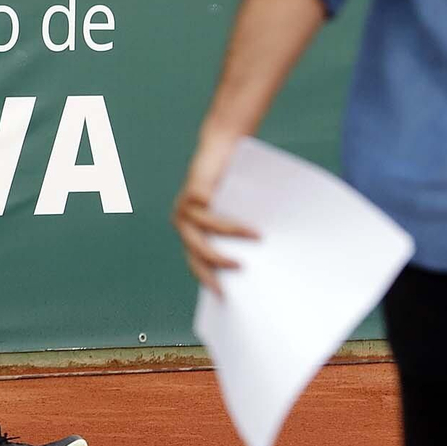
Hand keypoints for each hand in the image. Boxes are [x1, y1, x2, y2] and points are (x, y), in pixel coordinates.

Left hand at [171, 126, 258, 296]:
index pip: (197, 263)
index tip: (225, 298)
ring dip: (234, 235)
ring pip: (207, 230)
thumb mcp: (235, 215)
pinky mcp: (193, 190)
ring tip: (259, 237)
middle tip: (241, 269)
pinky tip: (250, 223)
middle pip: (198, 251)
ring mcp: (186, 206)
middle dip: (219, 263)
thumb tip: (263, 265)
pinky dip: (231, 218)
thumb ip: (238, 237)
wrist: (222, 148)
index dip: (209, 280)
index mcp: (191, 233)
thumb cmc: (232, 186)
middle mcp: (183, 222)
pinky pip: (210, 210)